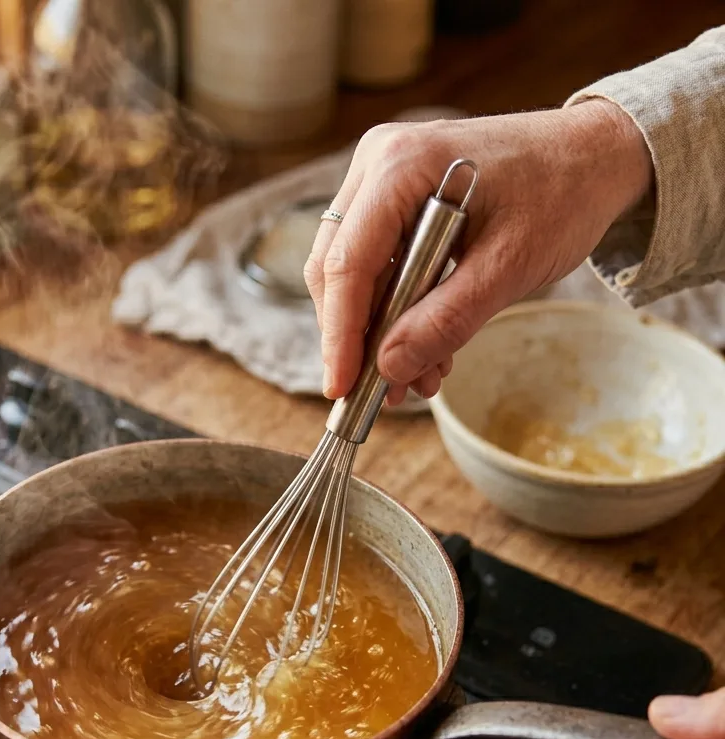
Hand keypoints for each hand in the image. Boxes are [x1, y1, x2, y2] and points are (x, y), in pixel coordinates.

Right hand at [304, 101, 652, 405]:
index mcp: (401, 165)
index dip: (340, 334)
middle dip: (358, 337)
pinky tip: (425, 345)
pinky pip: (375, 266)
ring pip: (351, 274)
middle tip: (383, 390)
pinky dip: (395, 312)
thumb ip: (446, 319)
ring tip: (418, 376)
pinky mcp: (392, 201)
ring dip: (379, 331)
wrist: (595, 156)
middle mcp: (378, 163)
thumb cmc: (563, 192)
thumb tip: (389, 369)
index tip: (342, 387)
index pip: (346, 263)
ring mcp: (380, 180)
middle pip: (336, 269)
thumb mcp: (510, 266)